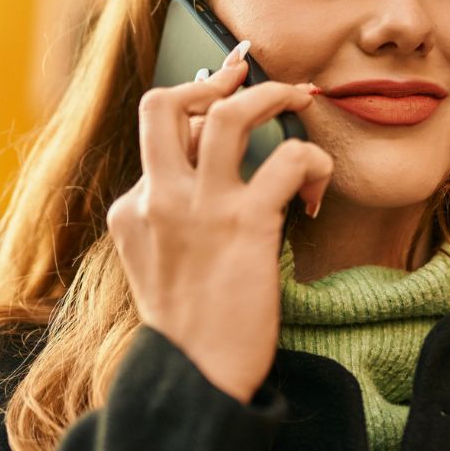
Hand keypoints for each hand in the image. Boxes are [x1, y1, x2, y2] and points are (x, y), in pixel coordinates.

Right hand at [106, 42, 332, 402]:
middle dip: (215, 81)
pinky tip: (316, 188)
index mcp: (134, 206)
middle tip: (252, 77)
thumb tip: (205, 159)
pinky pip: (289, 159)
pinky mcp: (246, 223)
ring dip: (271, 95)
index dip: (197, 108)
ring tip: (300, 100)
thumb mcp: (158, 257)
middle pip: (163, 104)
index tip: (226, 93)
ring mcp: (200, 208)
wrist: (198, 373)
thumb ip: (171, 209)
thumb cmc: (192, 320)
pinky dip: (313, 161)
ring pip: (229, 115)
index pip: (159, 132)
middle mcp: (158, 198)